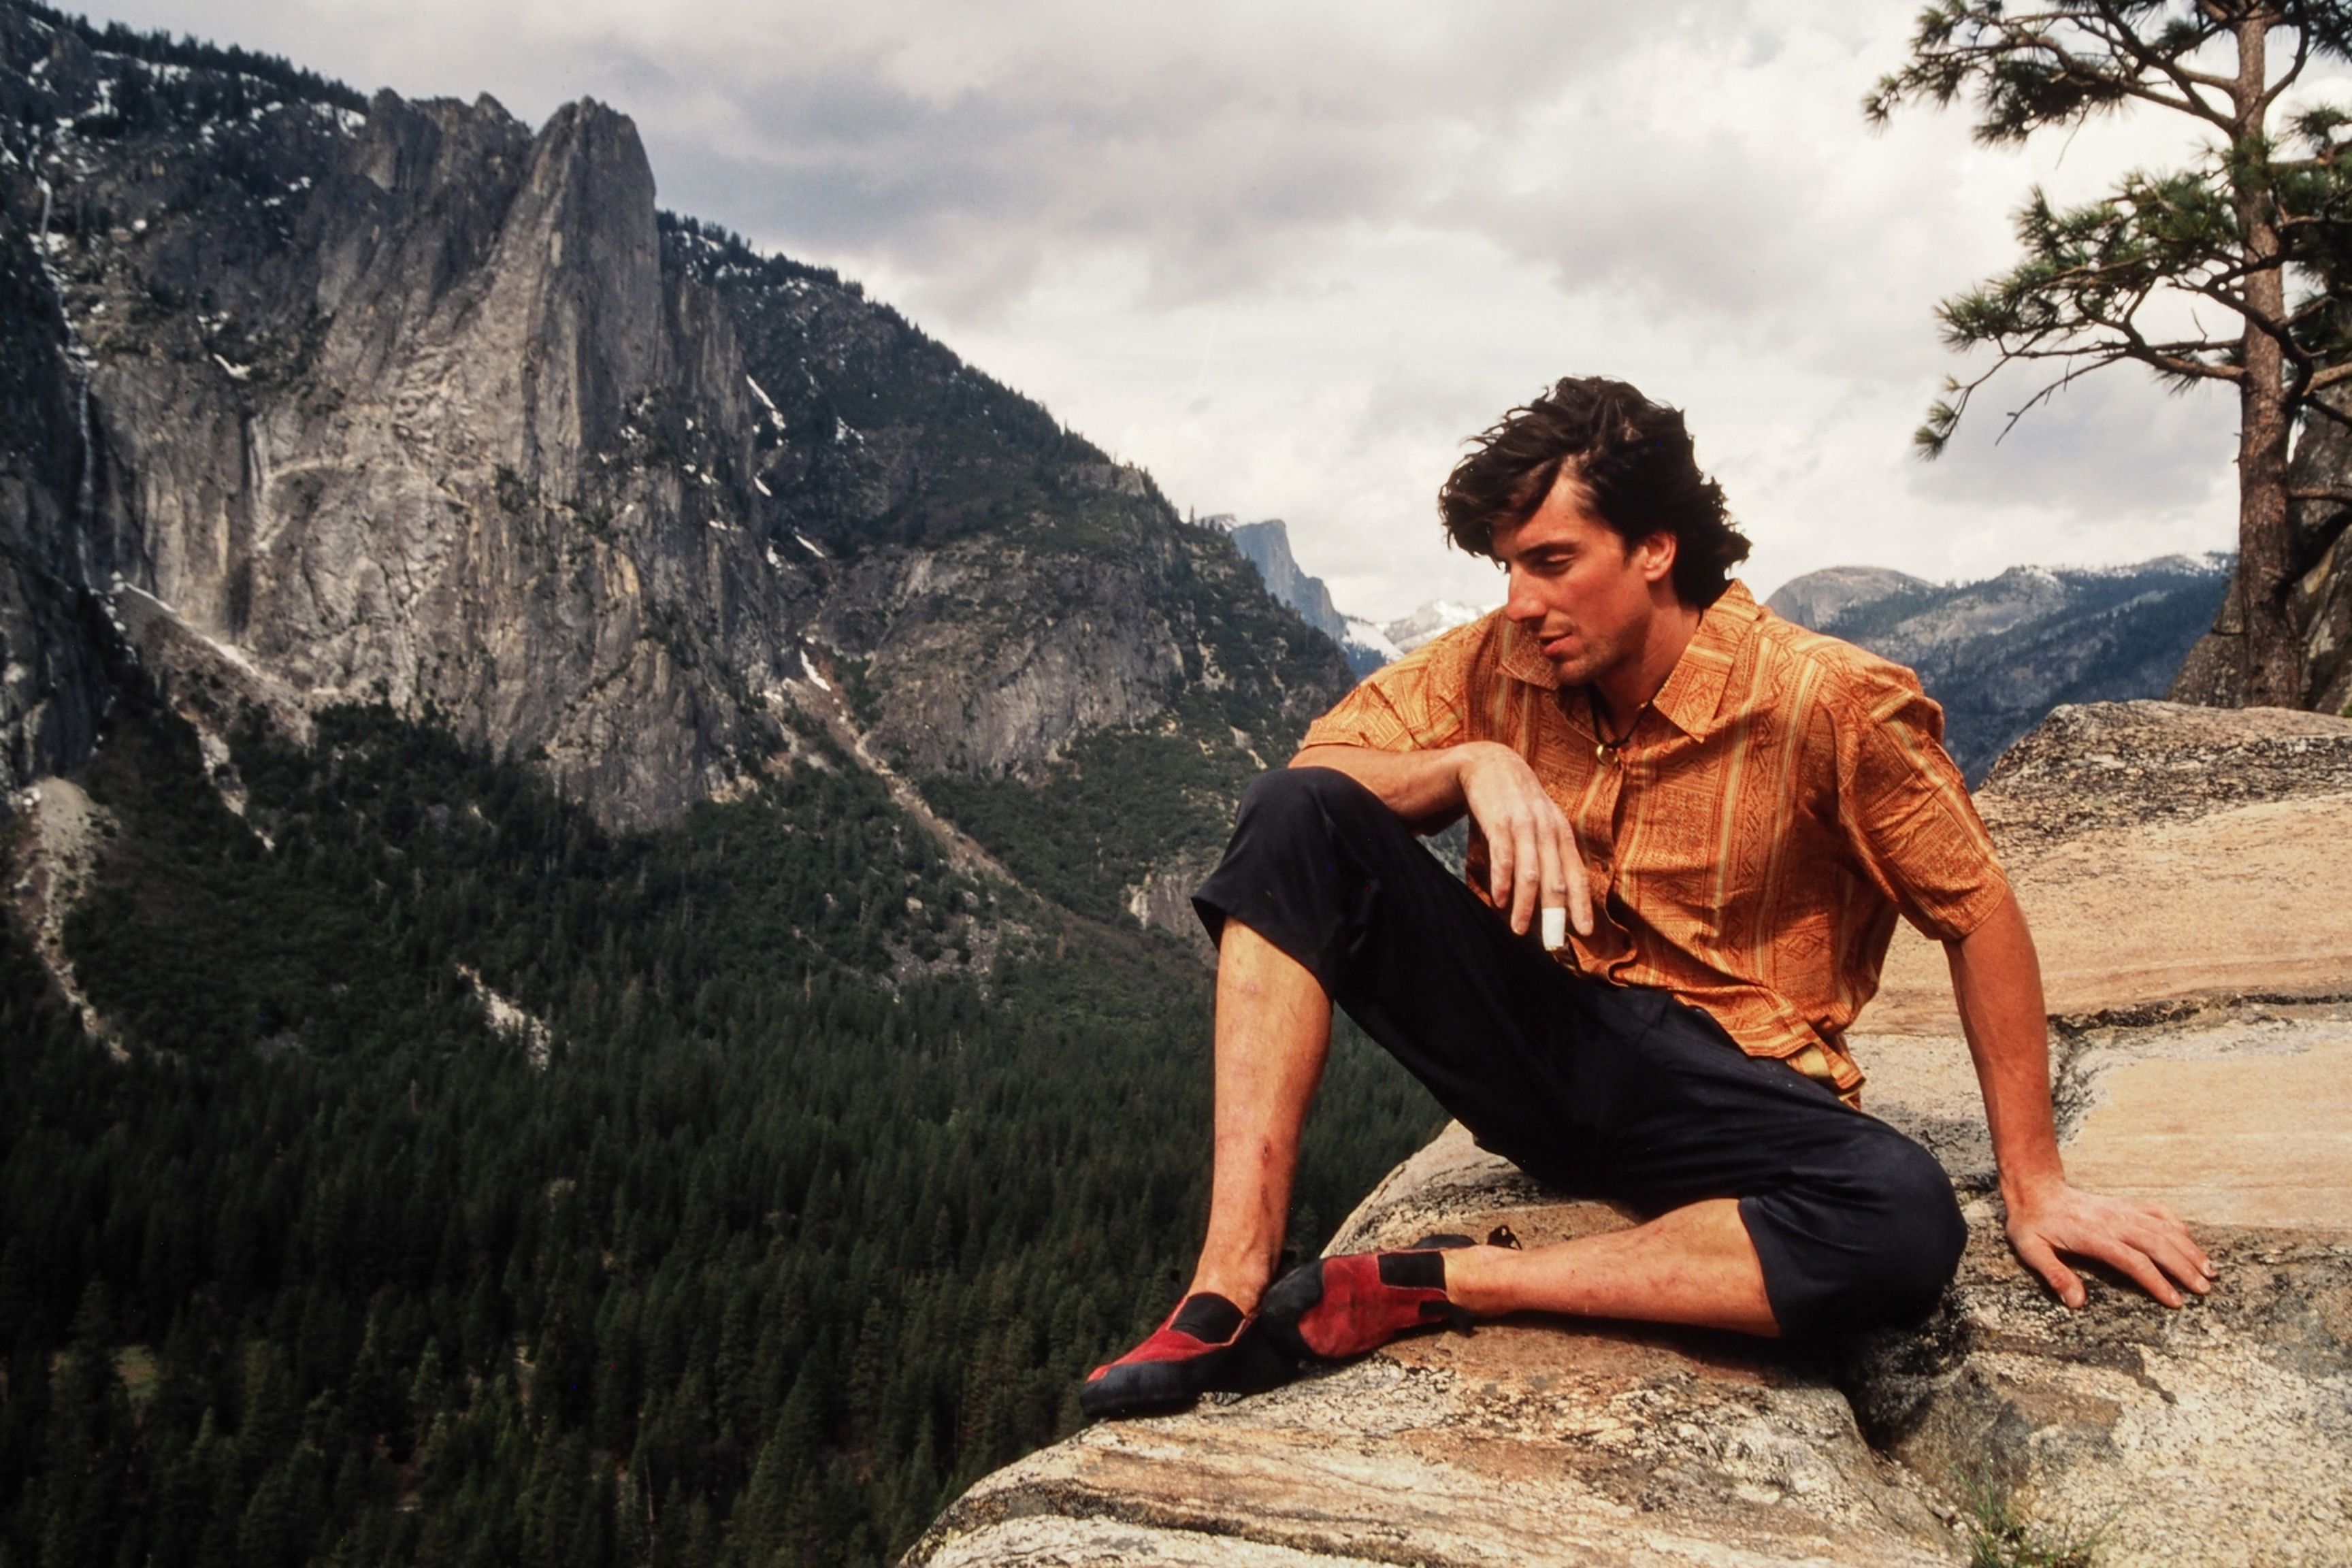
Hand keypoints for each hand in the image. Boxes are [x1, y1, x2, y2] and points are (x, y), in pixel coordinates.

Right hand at [1454, 743, 1591, 940]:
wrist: (1489, 763)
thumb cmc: (1516, 803)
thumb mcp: (1540, 824)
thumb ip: (1547, 855)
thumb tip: (1553, 898)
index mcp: (1561, 834)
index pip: (1577, 874)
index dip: (1581, 904)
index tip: (1584, 933)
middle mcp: (1548, 830)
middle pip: (1556, 879)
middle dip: (1555, 914)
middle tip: (1552, 944)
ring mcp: (1524, 825)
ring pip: (1531, 872)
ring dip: (1526, 905)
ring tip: (1519, 930)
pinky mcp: (1499, 820)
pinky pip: (1503, 856)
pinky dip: (1502, 880)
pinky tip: (1498, 900)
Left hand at [2004, 1176, 2214, 1308]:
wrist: (2035, 1190)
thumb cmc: (2032, 1225)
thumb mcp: (2031, 1250)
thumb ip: (2054, 1274)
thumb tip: (2076, 1302)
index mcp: (2092, 1235)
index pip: (2131, 1259)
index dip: (2155, 1280)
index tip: (2175, 1301)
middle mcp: (2113, 1221)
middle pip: (2156, 1243)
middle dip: (2183, 1267)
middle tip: (2204, 1290)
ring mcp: (2122, 1211)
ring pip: (2163, 1228)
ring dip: (2188, 1249)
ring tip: (2210, 1271)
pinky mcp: (2125, 1205)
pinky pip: (2157, 1212)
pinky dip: (2177, 1225)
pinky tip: (2190, 1241)